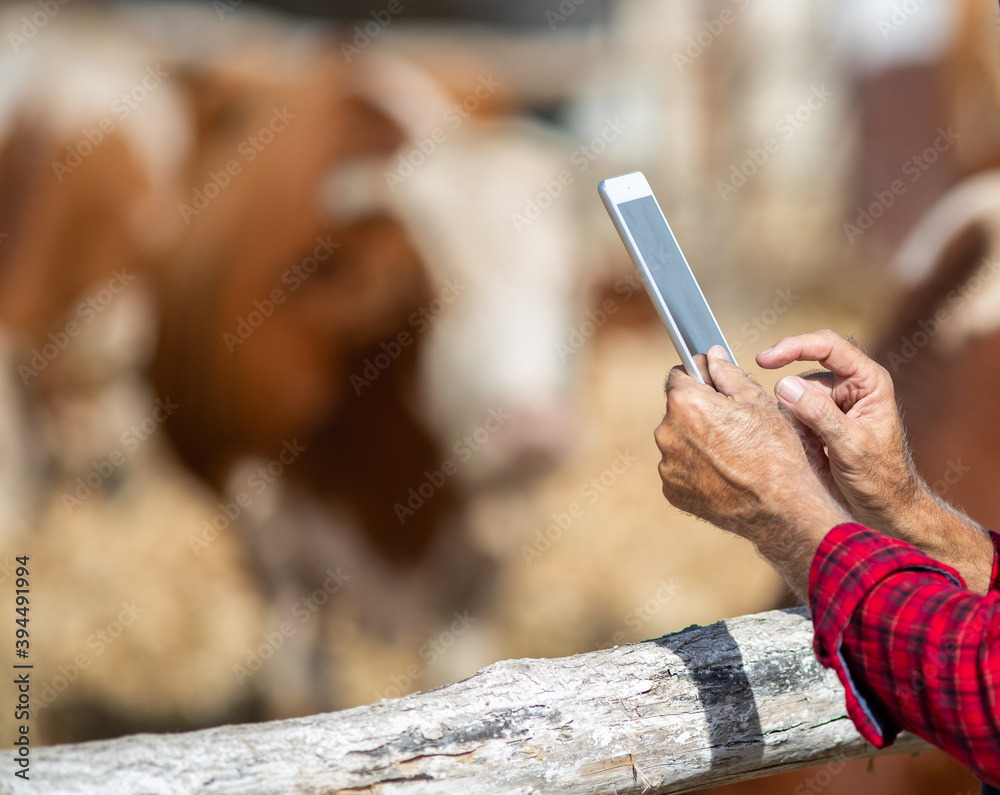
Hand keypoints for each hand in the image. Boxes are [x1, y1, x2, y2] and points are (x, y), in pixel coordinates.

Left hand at [654, 346, 848, 597]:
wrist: (781, 507)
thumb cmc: (775, 450)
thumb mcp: (758, 401)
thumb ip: (727, 374)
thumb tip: (711, 356)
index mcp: (685, 403)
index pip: (678, 376)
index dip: (698, 377)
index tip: (713, 387)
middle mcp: (666, 432)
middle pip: (677, 410)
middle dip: (698, 413)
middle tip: (732, 427)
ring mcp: (667, 464)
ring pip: (679, 441)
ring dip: (696, 442)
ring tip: (731, 454)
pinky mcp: (671, 490)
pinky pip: (679, 470)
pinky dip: (696, 469)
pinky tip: (723, 474)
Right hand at [756, 330, 917, 534]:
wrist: (885, 508)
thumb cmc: (880, 479)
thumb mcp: (850, 447)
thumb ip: (819, 414)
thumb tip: (784, 384)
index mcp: (869, 382)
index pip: (829, 347)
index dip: (795, 347)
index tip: (766, 359)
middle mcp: (853, 385)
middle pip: (810, 363)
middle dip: (788, 379)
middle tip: (764, 397)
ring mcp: (837, 401)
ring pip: (799, 389)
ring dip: (791, 411)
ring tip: (804, 442)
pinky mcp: (824, 417)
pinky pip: (796, 409)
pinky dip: (791, 424)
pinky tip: (802, 445)